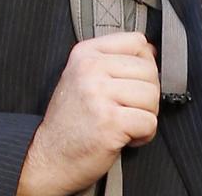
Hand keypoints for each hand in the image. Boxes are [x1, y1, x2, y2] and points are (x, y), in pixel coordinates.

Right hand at [16, 32, 159, 195]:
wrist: (48, 158)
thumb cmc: (69, 121)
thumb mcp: (82, 77)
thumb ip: (113, 60)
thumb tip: (152, 51)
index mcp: (85, 53)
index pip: (137, 42)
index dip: (143, 64)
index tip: (130, 83)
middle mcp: (90, 69)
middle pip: (149, 70)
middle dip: (146, 95)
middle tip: (125, 110)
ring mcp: (99, 94)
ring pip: (152, 95)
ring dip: (145, 115)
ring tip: (123, 123)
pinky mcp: (110, 121)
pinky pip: (150, 122)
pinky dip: (143, 134)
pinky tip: (124, 137)